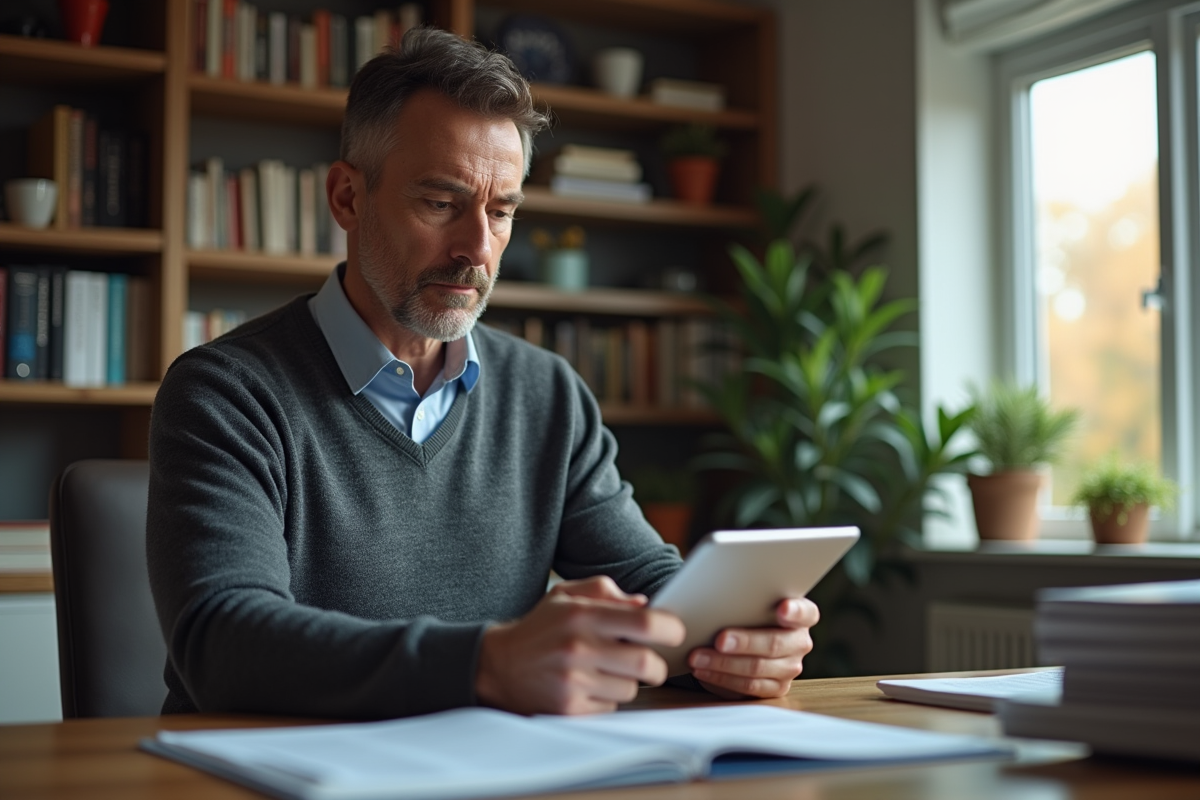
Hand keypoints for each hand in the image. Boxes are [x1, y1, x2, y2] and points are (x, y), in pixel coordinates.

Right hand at [475, 576, 685, 714]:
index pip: (645, 623)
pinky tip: (589, 687)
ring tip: (607, 671)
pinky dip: (607, 700)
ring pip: (631, 689)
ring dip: (628, 683)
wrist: (497, 666)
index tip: (673, 632)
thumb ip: (605, 591)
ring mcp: (573, 681)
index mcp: (582, 615)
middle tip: (649, 661)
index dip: (670, 628)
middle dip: (657, 665)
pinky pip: (610, 708)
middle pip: (647, 664)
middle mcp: (579, 648)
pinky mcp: (568, 709)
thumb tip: (644, 604)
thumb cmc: (540, 627)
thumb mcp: (566, 595)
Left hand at [687, 597, 818, 698]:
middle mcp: (800, 641)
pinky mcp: (775, 688)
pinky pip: (748, 687)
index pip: (805, 612)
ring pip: (757, 668)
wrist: (741, 635)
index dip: (794, 611)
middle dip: (745, 642)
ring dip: (723, 663)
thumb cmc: (742, 609)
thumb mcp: (746, 597)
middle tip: (720, 639)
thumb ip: (743, 592)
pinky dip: (722, 678)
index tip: (781, 609)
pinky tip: (702, 670)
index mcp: (802, 614)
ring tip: (697, 656)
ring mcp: (790, 667)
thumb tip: (713, 582)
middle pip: (775, 643)